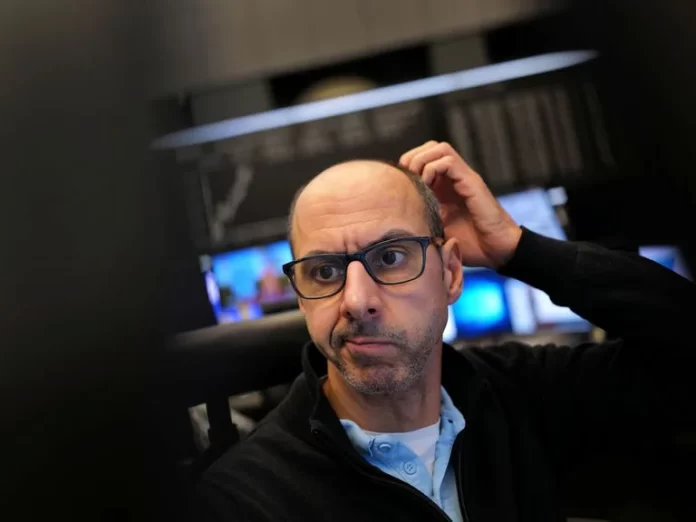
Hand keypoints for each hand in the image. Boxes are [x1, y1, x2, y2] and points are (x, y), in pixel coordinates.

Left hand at [400, 141, 521, 268]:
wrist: (497, 251)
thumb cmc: (470, 245)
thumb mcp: (436, 230)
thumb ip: (421, 218)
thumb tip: (396, 217)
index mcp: (444, 186)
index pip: (422, 158)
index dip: (407, 167)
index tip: (401, 187)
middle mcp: (454, 178)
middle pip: (429, 147)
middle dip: (411, 159)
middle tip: (407, 182)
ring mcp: (463, 177)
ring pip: (438, 148)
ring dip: (421, 161)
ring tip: (418, 182)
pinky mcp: (472, 182)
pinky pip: (448, 161)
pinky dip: (432, 170)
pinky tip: (429, 189)